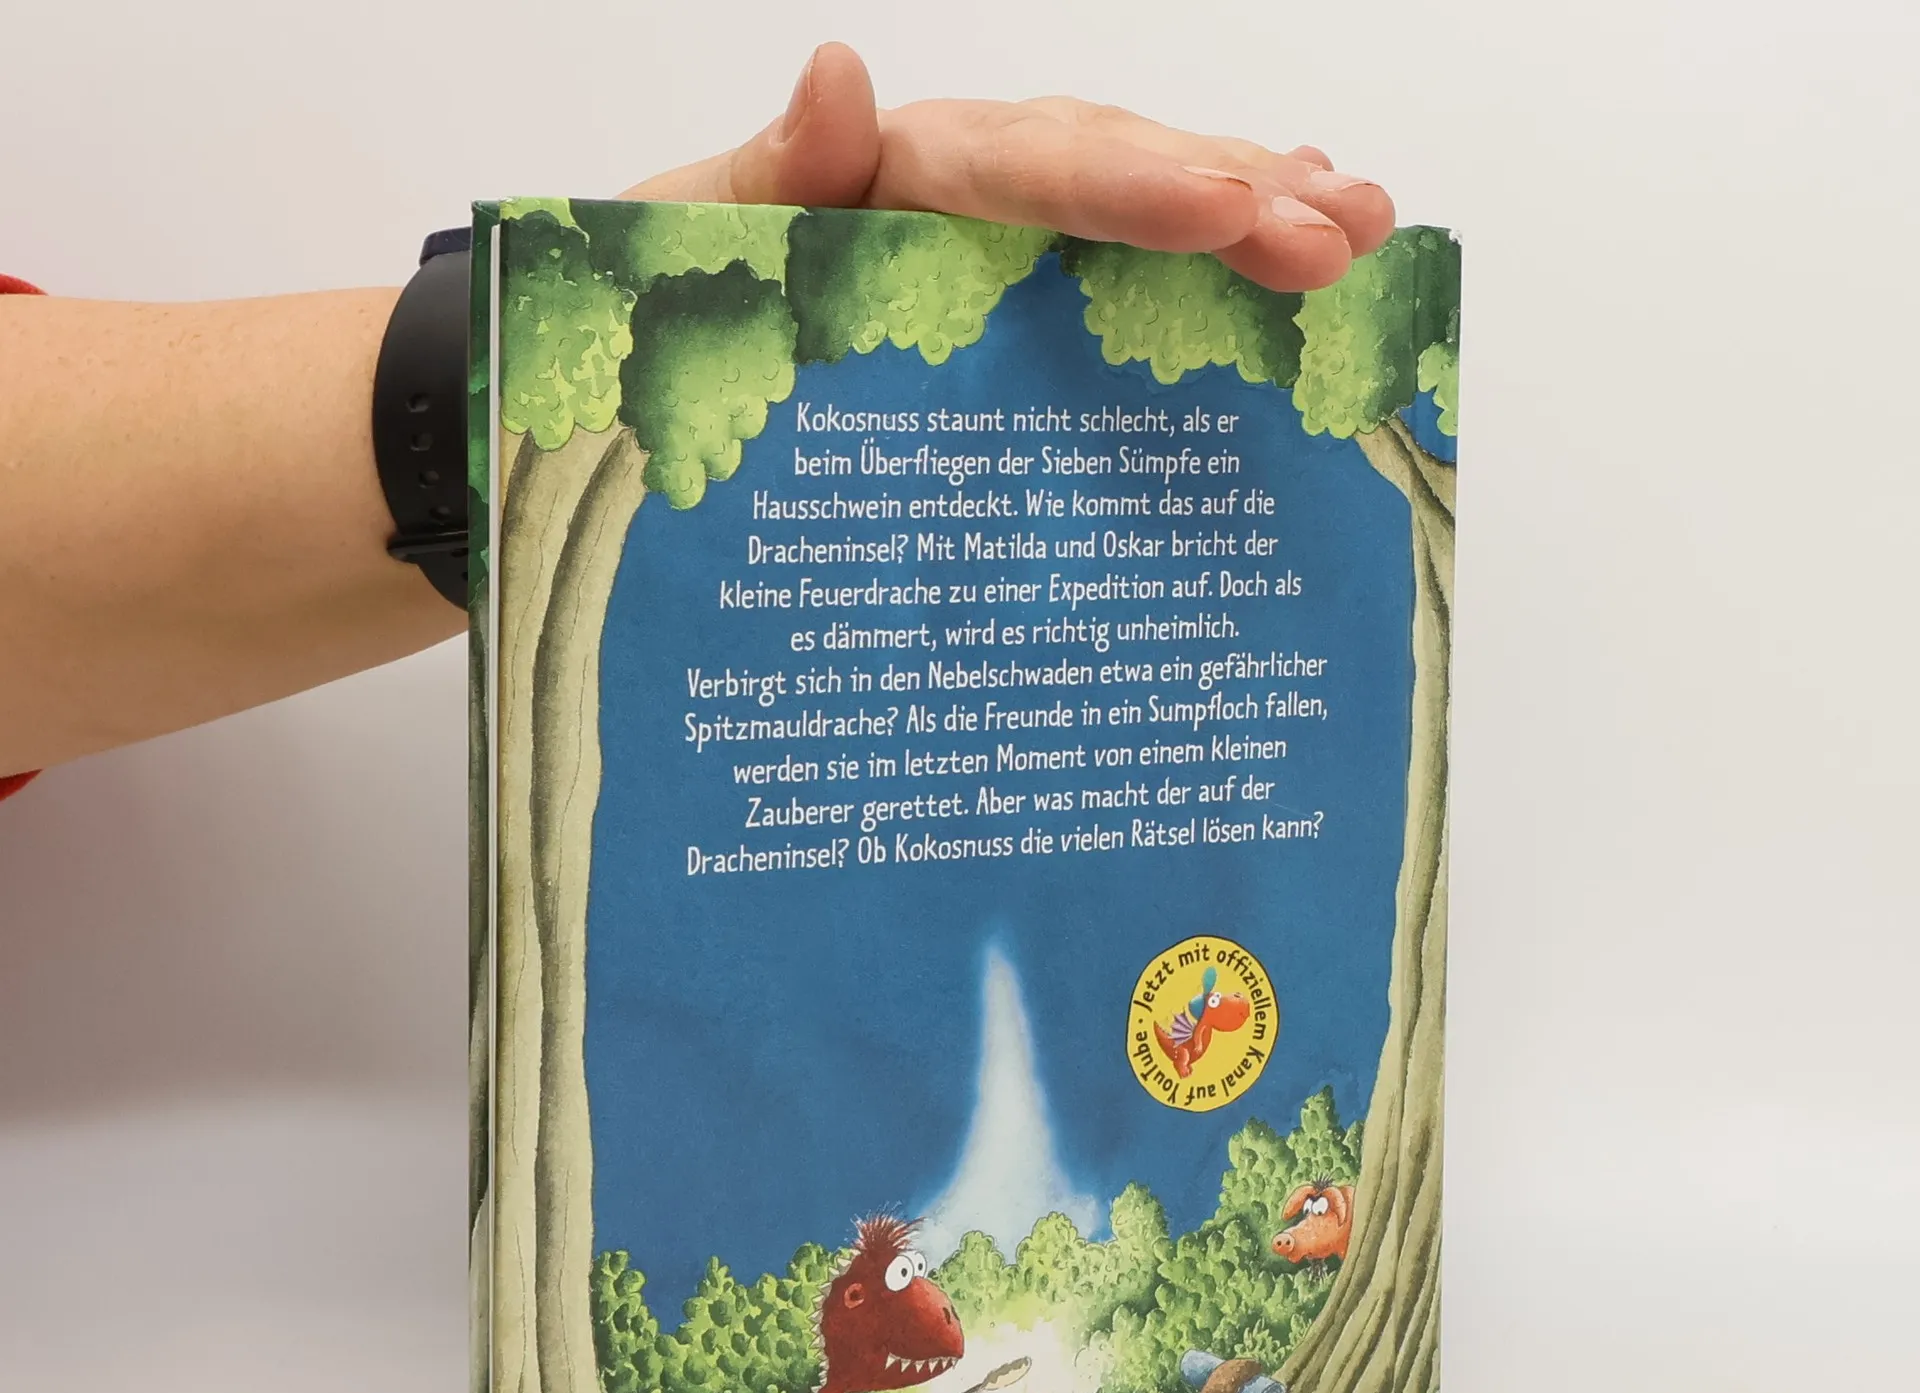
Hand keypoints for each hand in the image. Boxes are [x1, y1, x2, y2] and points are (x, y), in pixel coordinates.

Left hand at [624, 44, 1392, 293]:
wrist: (626, 374)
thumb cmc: (657, 302)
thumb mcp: (686, 241)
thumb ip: (769, 175)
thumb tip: (840, 75)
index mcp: (894, 175)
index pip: (1030, 168)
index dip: (1133, 187)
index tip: (1228, 211)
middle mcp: (962, 195)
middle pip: (1115, 171)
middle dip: (1236, 199)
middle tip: (1342, 235)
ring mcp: (992, 244)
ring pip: (1138, 202)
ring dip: (1256, 208)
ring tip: (1360, 224)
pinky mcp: (1003, 300)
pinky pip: (1117, 260)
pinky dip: (1207, 250)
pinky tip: (1286, 244)